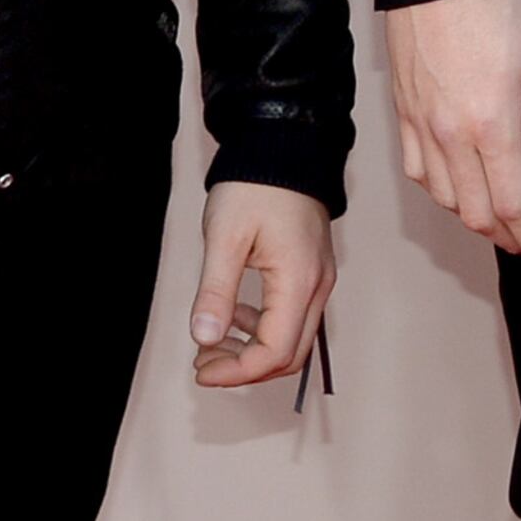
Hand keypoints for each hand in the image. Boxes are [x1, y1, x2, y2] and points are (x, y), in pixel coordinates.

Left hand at [189, 181, 337, 386]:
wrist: (284, 148)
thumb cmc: (256, 186)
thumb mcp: (224, 238)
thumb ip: (216, 293)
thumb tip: (205, 338)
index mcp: (298, 281)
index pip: (274, 352)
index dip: (236, 372)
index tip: (201, 369)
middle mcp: (317, 286)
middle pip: (290, 356)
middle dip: (245, 368)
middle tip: (204, 362)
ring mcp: (319, 279)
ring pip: (294, 340)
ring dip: (254, 352)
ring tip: (213, 342)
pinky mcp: (313, 272)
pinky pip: (295, 318)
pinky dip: (265, 330)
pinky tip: (237, 316)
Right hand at [381, 0, 520, 269]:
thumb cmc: (496, 6)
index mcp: (493, 123)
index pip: (514, 206)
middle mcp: (452, 134)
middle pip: (478, 215)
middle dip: (509, 239)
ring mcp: (421, 127)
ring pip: (446, 200)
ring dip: (477, 220)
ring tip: (504, 221)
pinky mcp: (402, 114)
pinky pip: (419, 174)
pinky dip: (443, 193)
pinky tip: (462, 187)